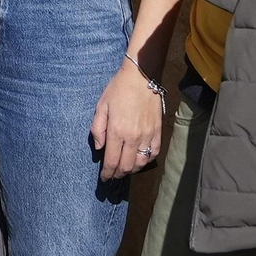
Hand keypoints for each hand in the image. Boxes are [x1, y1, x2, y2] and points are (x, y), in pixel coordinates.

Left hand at [92, 62, 162, 179]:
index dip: (107, 173)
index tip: (104, 178)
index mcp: (117, 131)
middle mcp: (133, 137)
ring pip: (141, 163)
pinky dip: (146, 160)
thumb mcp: (101, 106)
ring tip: (125, 169)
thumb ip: (97, 128)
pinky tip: (140, 160)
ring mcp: (147, 135)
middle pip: (126, 166)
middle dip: (118, 174)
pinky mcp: (158, 132)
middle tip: (113, 175)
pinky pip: (154, 153)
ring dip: (132, 170)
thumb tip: (99, 147)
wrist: (142, 77)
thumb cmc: (118, 89)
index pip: (111, 160)